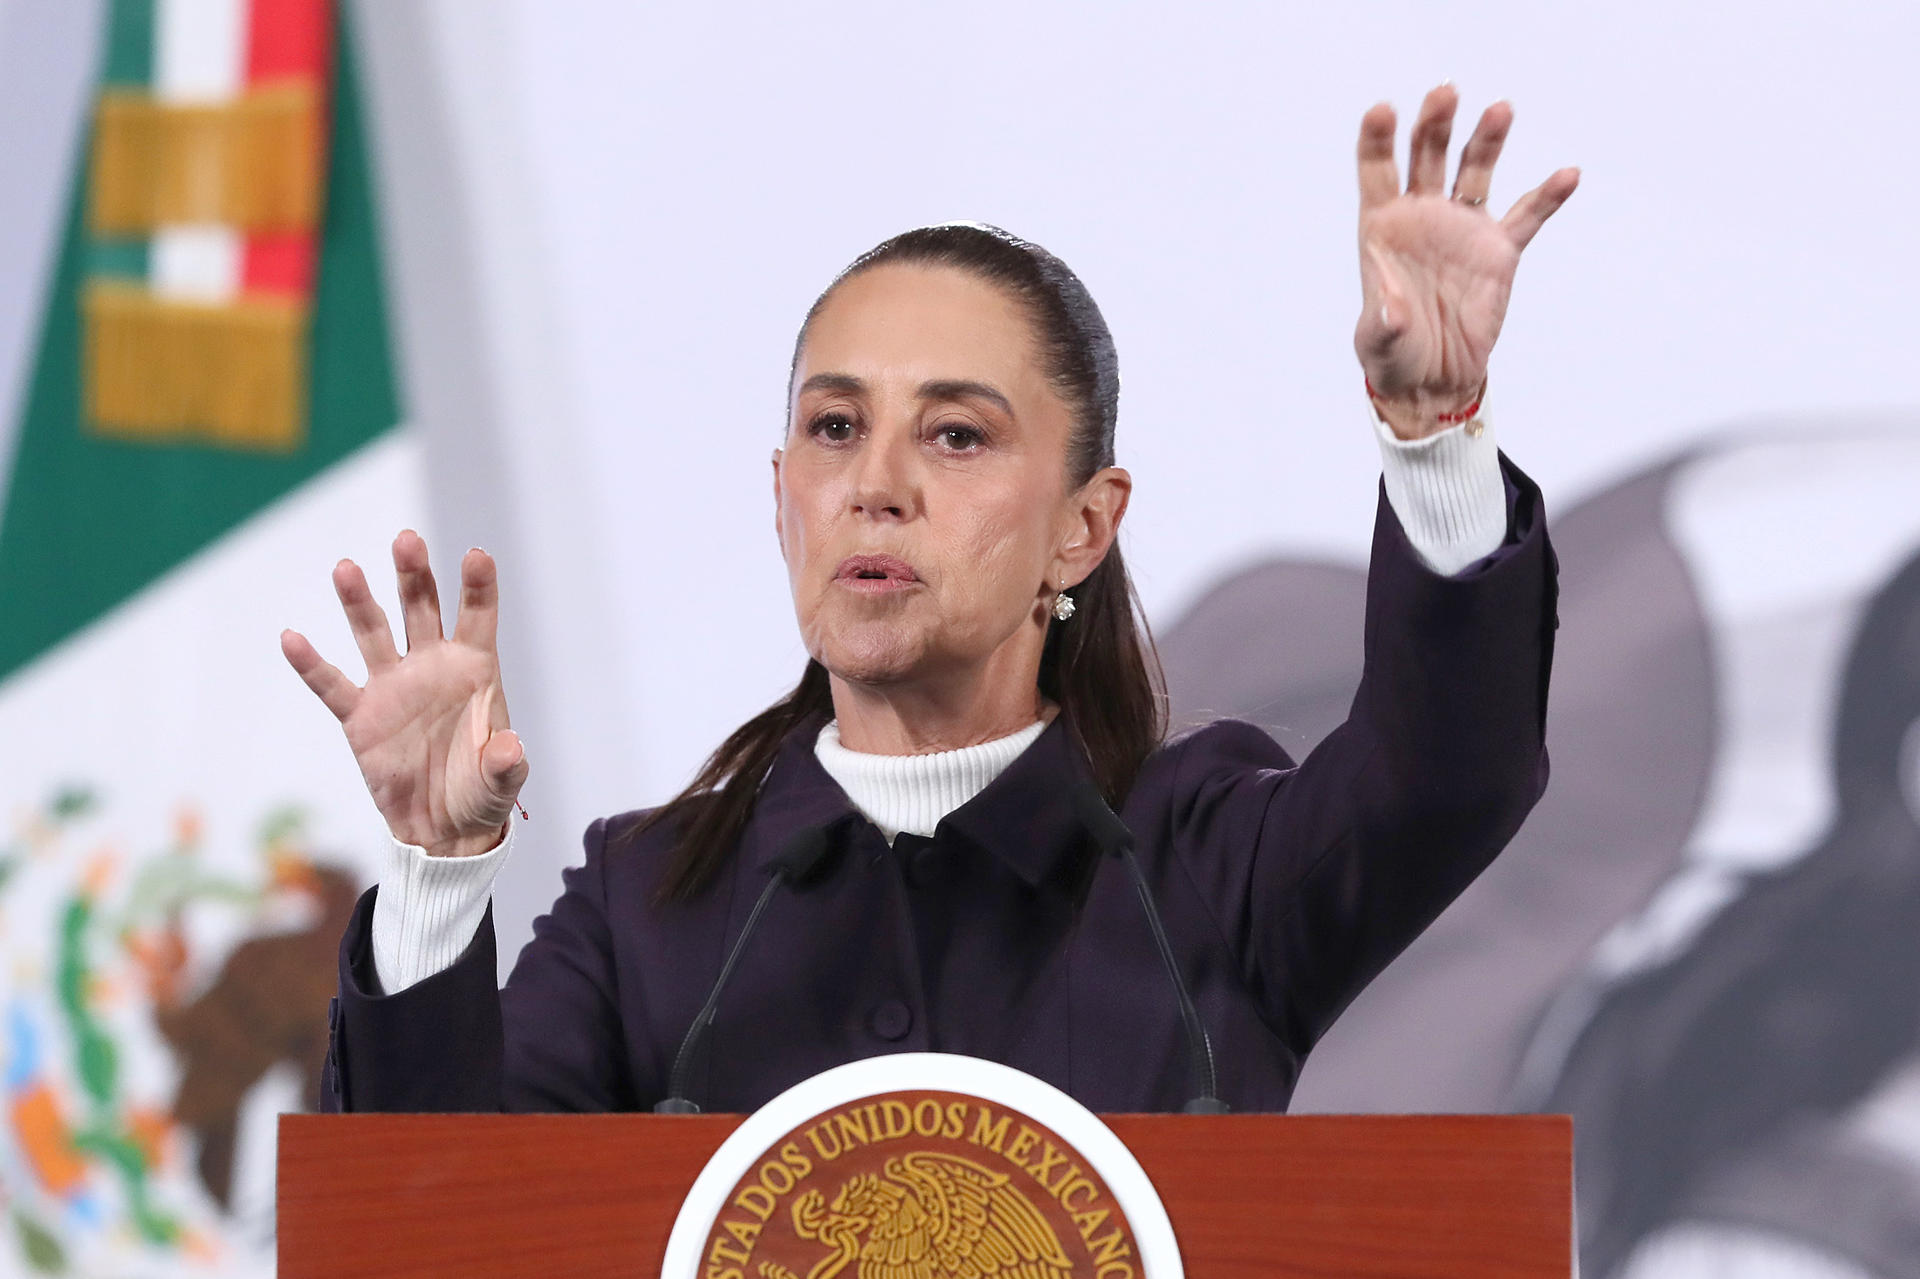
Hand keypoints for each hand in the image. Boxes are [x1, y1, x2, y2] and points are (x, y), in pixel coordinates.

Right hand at [281, 532, 527, 858]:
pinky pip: (332, 685)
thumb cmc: (481, 795)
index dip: (477, 587)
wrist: (442, 828)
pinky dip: (312, 664)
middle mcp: (432, 668)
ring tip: (345, 568)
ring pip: (374, 633)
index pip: (478, 618)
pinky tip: (292, 637)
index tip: (475, 555)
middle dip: (414, 576)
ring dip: (360, 601)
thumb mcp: (501, 783)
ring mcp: (394, 688)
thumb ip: (506, 764)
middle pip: (422, 610)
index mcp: (475, 672)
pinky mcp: (361, 717)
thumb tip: (509, 747)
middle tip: (406, 541)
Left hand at [1354, 84, 1578, 438]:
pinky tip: (1567, 174)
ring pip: (1476, 171)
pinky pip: (1527, 215)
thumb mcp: (1378, 341)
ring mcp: (1463, 229)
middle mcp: (1423, 217)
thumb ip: (1383, 319)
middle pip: (1428, 156)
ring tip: (1500, 109)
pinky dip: (1547, 196)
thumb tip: (1391, 308)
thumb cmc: (1393, 357)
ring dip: (1486, 139)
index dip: (1378, 140)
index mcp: (1382, 229)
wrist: (1433, 379)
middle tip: (1447, 93)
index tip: (1383, 109)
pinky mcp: (1499, 251)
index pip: (1377, 172)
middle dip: (1436, 125)